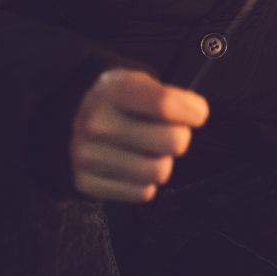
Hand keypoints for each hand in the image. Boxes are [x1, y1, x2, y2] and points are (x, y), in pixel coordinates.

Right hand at [70, 69, 209, 202]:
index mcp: (114, 91)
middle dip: (180, 138)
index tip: (197, 114)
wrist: (78, 116)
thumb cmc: (123, 100)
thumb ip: (171, 97)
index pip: (165, 104)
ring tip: (150, 151)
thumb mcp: (142, 82)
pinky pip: (142, 193)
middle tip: (169, 133)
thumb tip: (196, 115)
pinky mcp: (85, 182)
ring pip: (159, 172)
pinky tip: (134, 165)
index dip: (193, 111)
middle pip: (172, 142)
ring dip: (163, 162)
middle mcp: (96, 123)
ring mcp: (87, 155)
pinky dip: (145, 182)